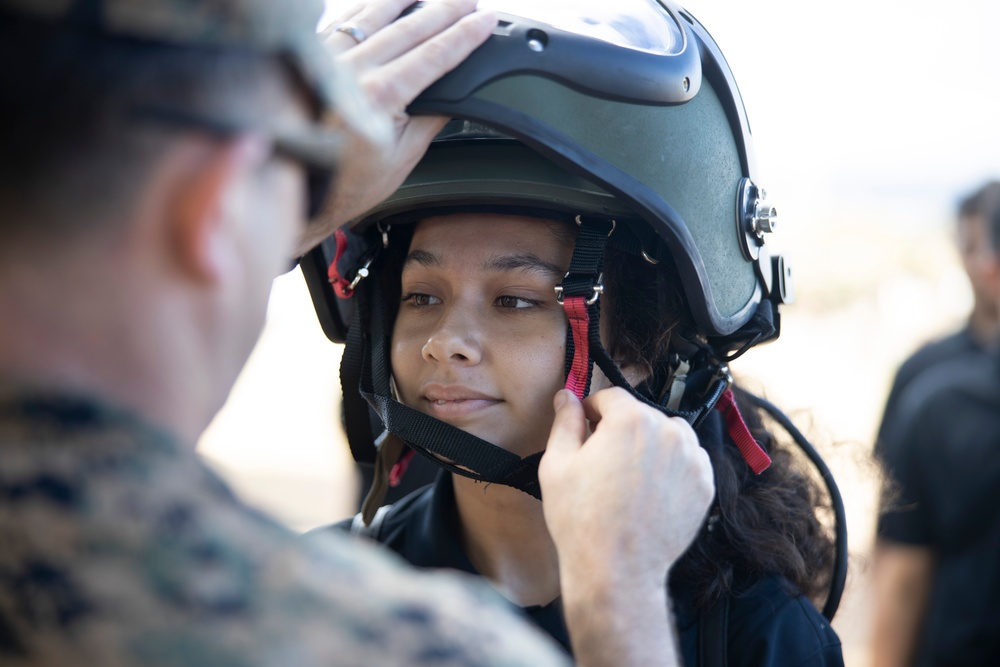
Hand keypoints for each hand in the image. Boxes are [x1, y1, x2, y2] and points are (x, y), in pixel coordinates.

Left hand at [296, 0, 496, 254]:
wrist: (297, 186)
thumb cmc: (346, 182)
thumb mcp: (401, 159)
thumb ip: (429, 121)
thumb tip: (455, 97)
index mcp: (379, 98)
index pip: (433, 56)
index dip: (464, 36)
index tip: (485, 21)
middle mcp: (351, 71)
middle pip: (408, 28)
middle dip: (444, 11)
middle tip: (468, 1)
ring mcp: (328, 60)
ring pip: (373, 15)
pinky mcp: (311, 58)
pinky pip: (343, 21)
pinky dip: (366, 7)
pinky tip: (380, 2)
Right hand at [540, 387, 713, 578]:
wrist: (618, 569)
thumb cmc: (582, 520)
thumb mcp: (557, 465)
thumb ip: (565, 422)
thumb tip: (567, 396)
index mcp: (630, 420)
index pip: (611, 397)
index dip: (592, 410)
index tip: (585, 426)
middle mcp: (667, 432)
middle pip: (640, 414)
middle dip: (621, 429)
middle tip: (603, 461)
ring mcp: (691, 459)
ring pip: (669, 433)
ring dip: (651, 443)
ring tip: (630, 473)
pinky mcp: (704, 485)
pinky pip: (689, 459)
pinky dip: (672, 465)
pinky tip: (651, 488)